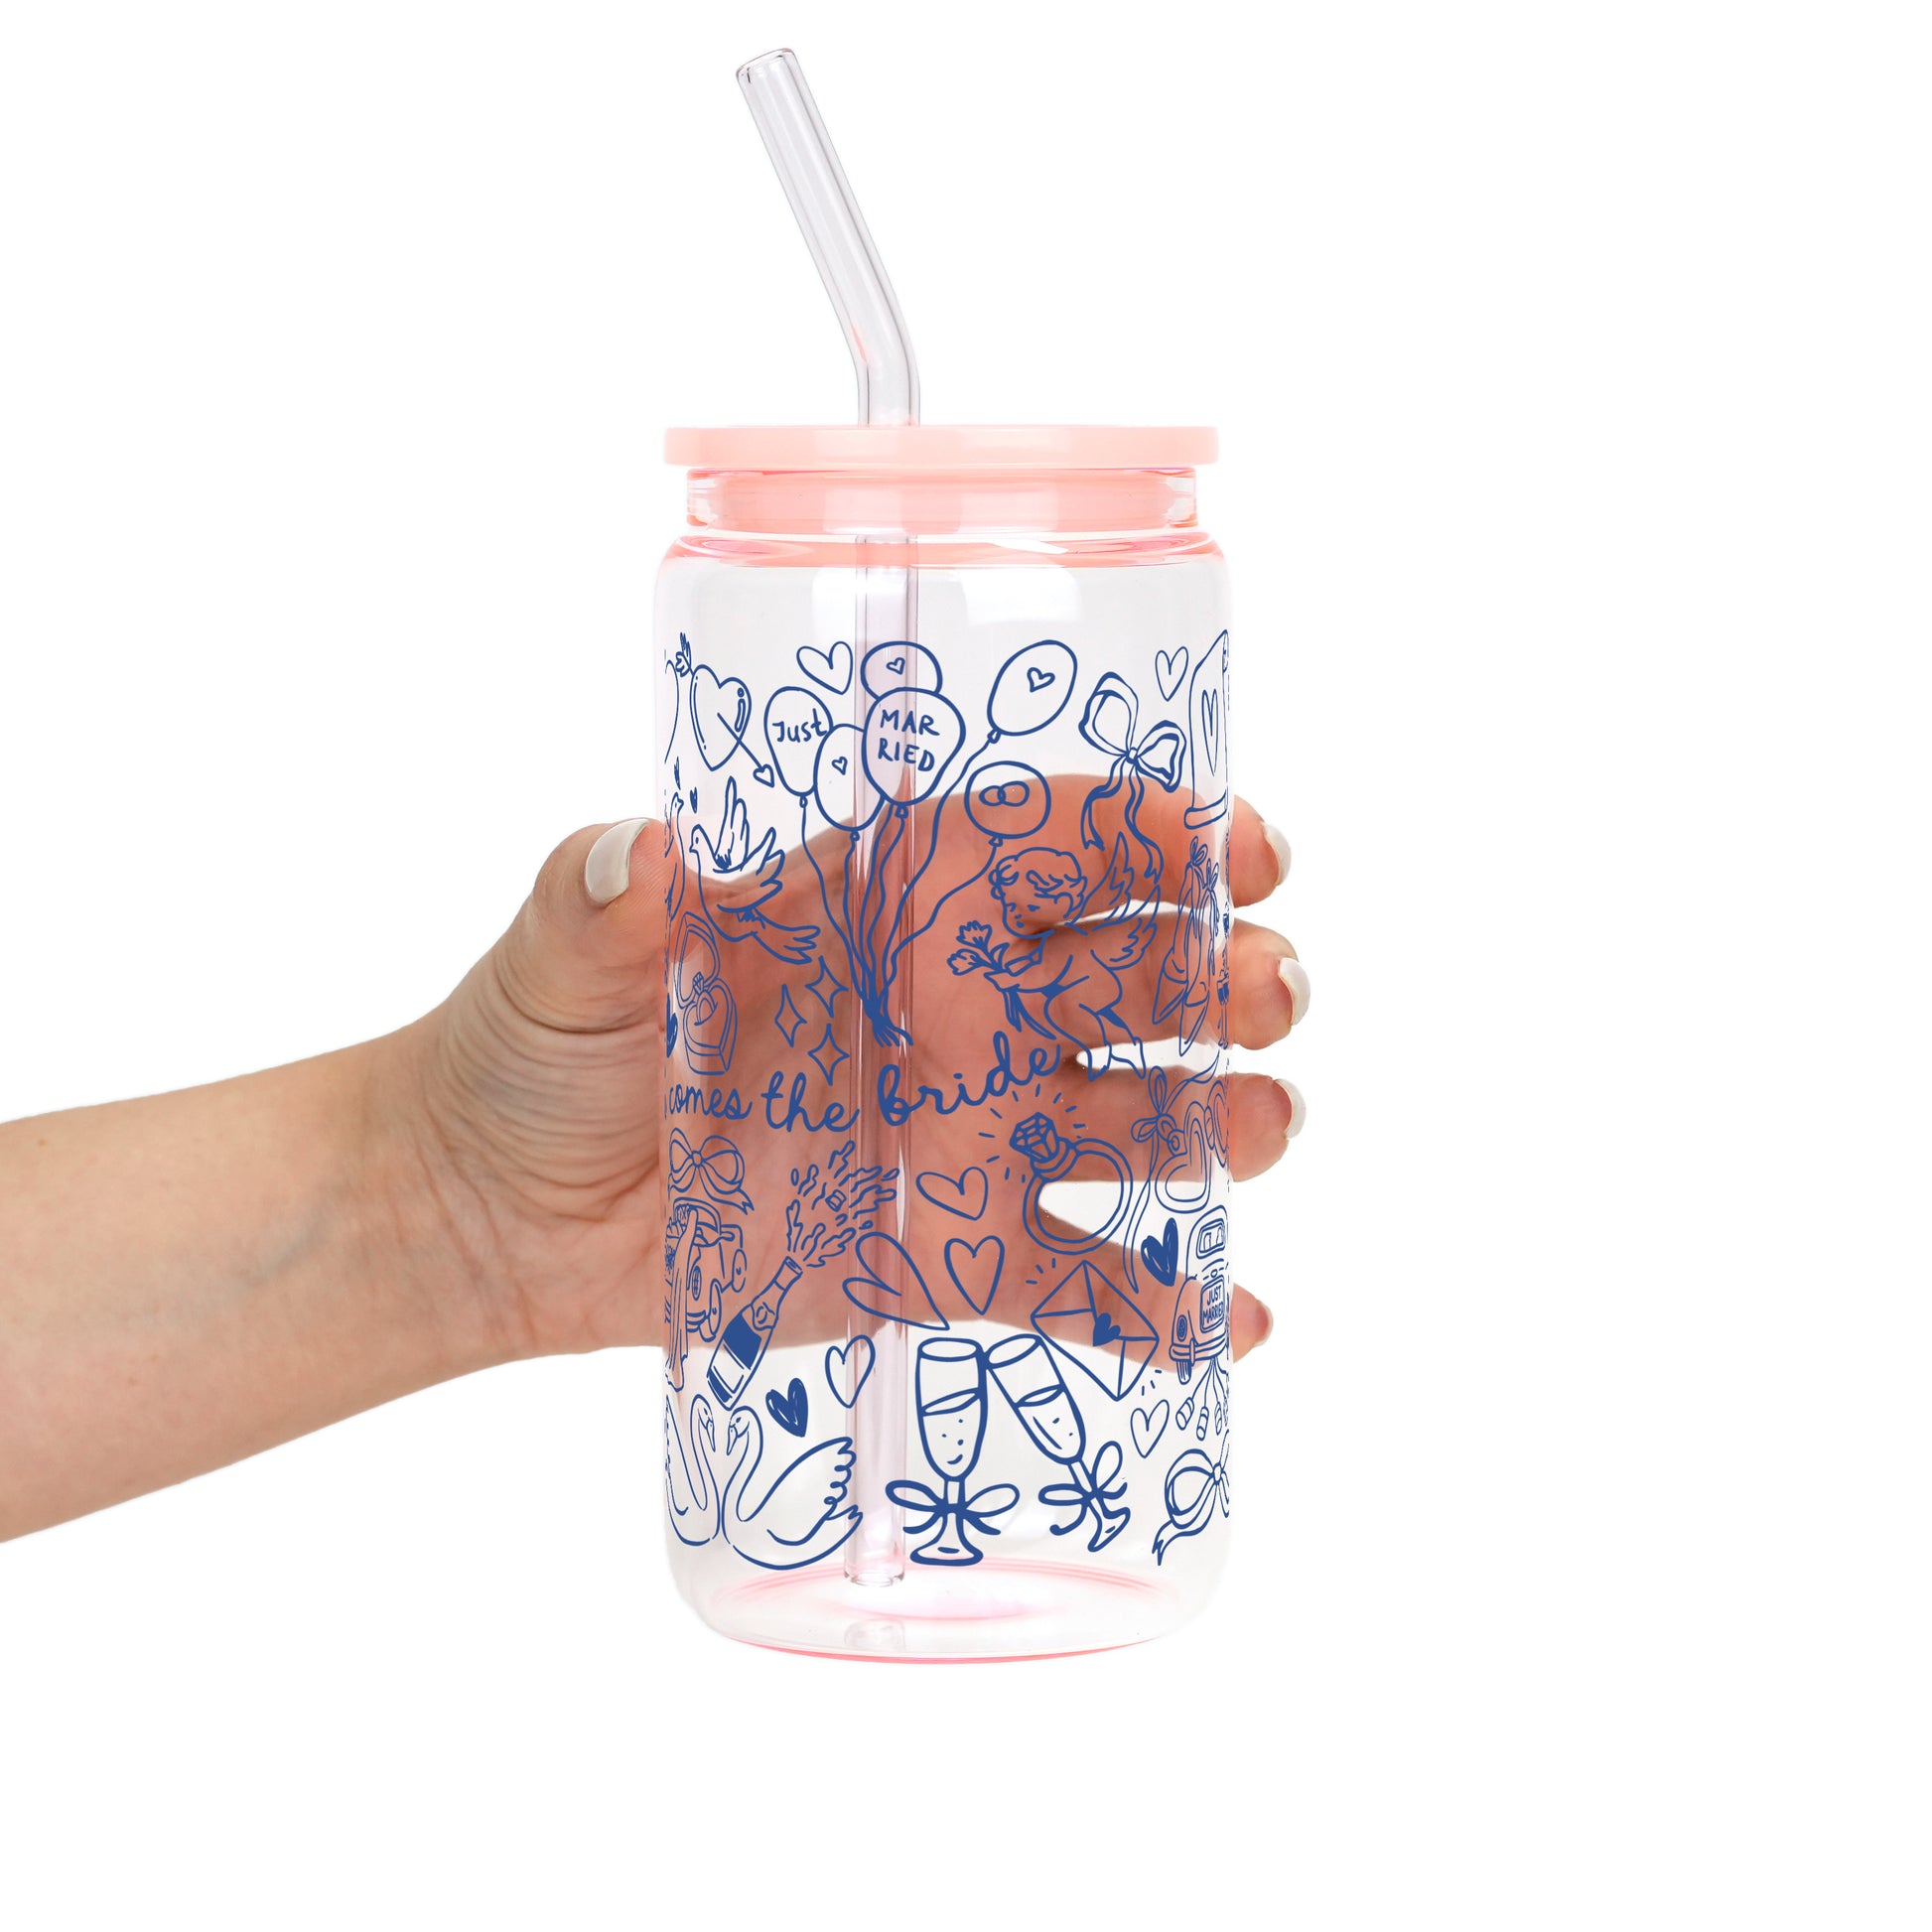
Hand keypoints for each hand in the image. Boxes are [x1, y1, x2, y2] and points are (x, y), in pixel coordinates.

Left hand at [390, 793, 1307, 1366]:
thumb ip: (601, 901)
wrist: (501, 1217)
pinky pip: (1079, 1279)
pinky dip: (1163, 1305)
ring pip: (1130, 1116)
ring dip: (1218, 1121)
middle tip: (1271, 993)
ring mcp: (963, 1133)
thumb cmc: (533, 1052)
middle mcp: (951, 1010)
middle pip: (1125, 973)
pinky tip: (1236, 1320)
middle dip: (1218, 974)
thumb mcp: (563, 961)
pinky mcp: (948, 1253)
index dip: (1155, 837)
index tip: (1248, 850)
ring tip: (1267, 1129)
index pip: (1046, 845)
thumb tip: (637, 853)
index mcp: (883, 906)